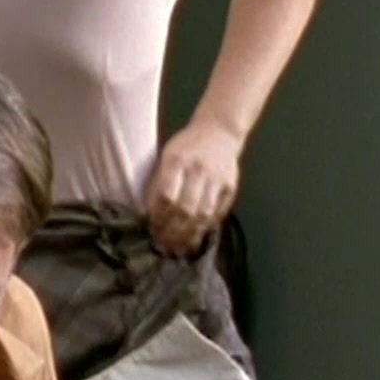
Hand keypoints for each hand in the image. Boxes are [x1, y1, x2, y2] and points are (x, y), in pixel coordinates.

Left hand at [145, 119, 242, 254]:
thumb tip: (148, 213)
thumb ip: (159, 182)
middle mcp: (199, 169)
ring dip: (190, 235)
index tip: (152, 230)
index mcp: (177, 160)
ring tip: (179, 249)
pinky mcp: (231, 187)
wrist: (219, 131)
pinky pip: (218, 213)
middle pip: (186, 208)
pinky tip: (197, 238)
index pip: (167, 195)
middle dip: (173, 231)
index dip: (158, 216)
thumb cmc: (186, 145)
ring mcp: (217, 179)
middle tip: (164, 246)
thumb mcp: (167, 155)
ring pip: (203, 214)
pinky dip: (206, 228)